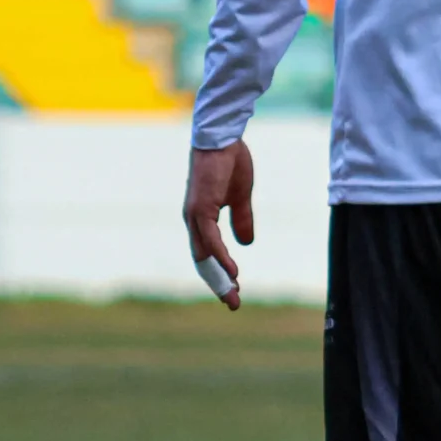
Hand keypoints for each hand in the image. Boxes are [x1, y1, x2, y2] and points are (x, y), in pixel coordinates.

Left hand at [183, 141, 254, 310]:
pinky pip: (210, 240)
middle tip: (233, 303)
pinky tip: (232, 270)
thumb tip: (246, 243)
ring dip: (219, 277)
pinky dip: (220, 257)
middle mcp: (194, 221)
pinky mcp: (200, 209)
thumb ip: (242, 220)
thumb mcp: (241, 197)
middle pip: (203, 261)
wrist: (222, 137)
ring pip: (204, 256)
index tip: (235, 289)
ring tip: (232, 294)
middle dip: (218, 283)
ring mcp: (195, 216)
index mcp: (201, 219)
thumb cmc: (229, 162)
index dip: (220, 272)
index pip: (208, 254)